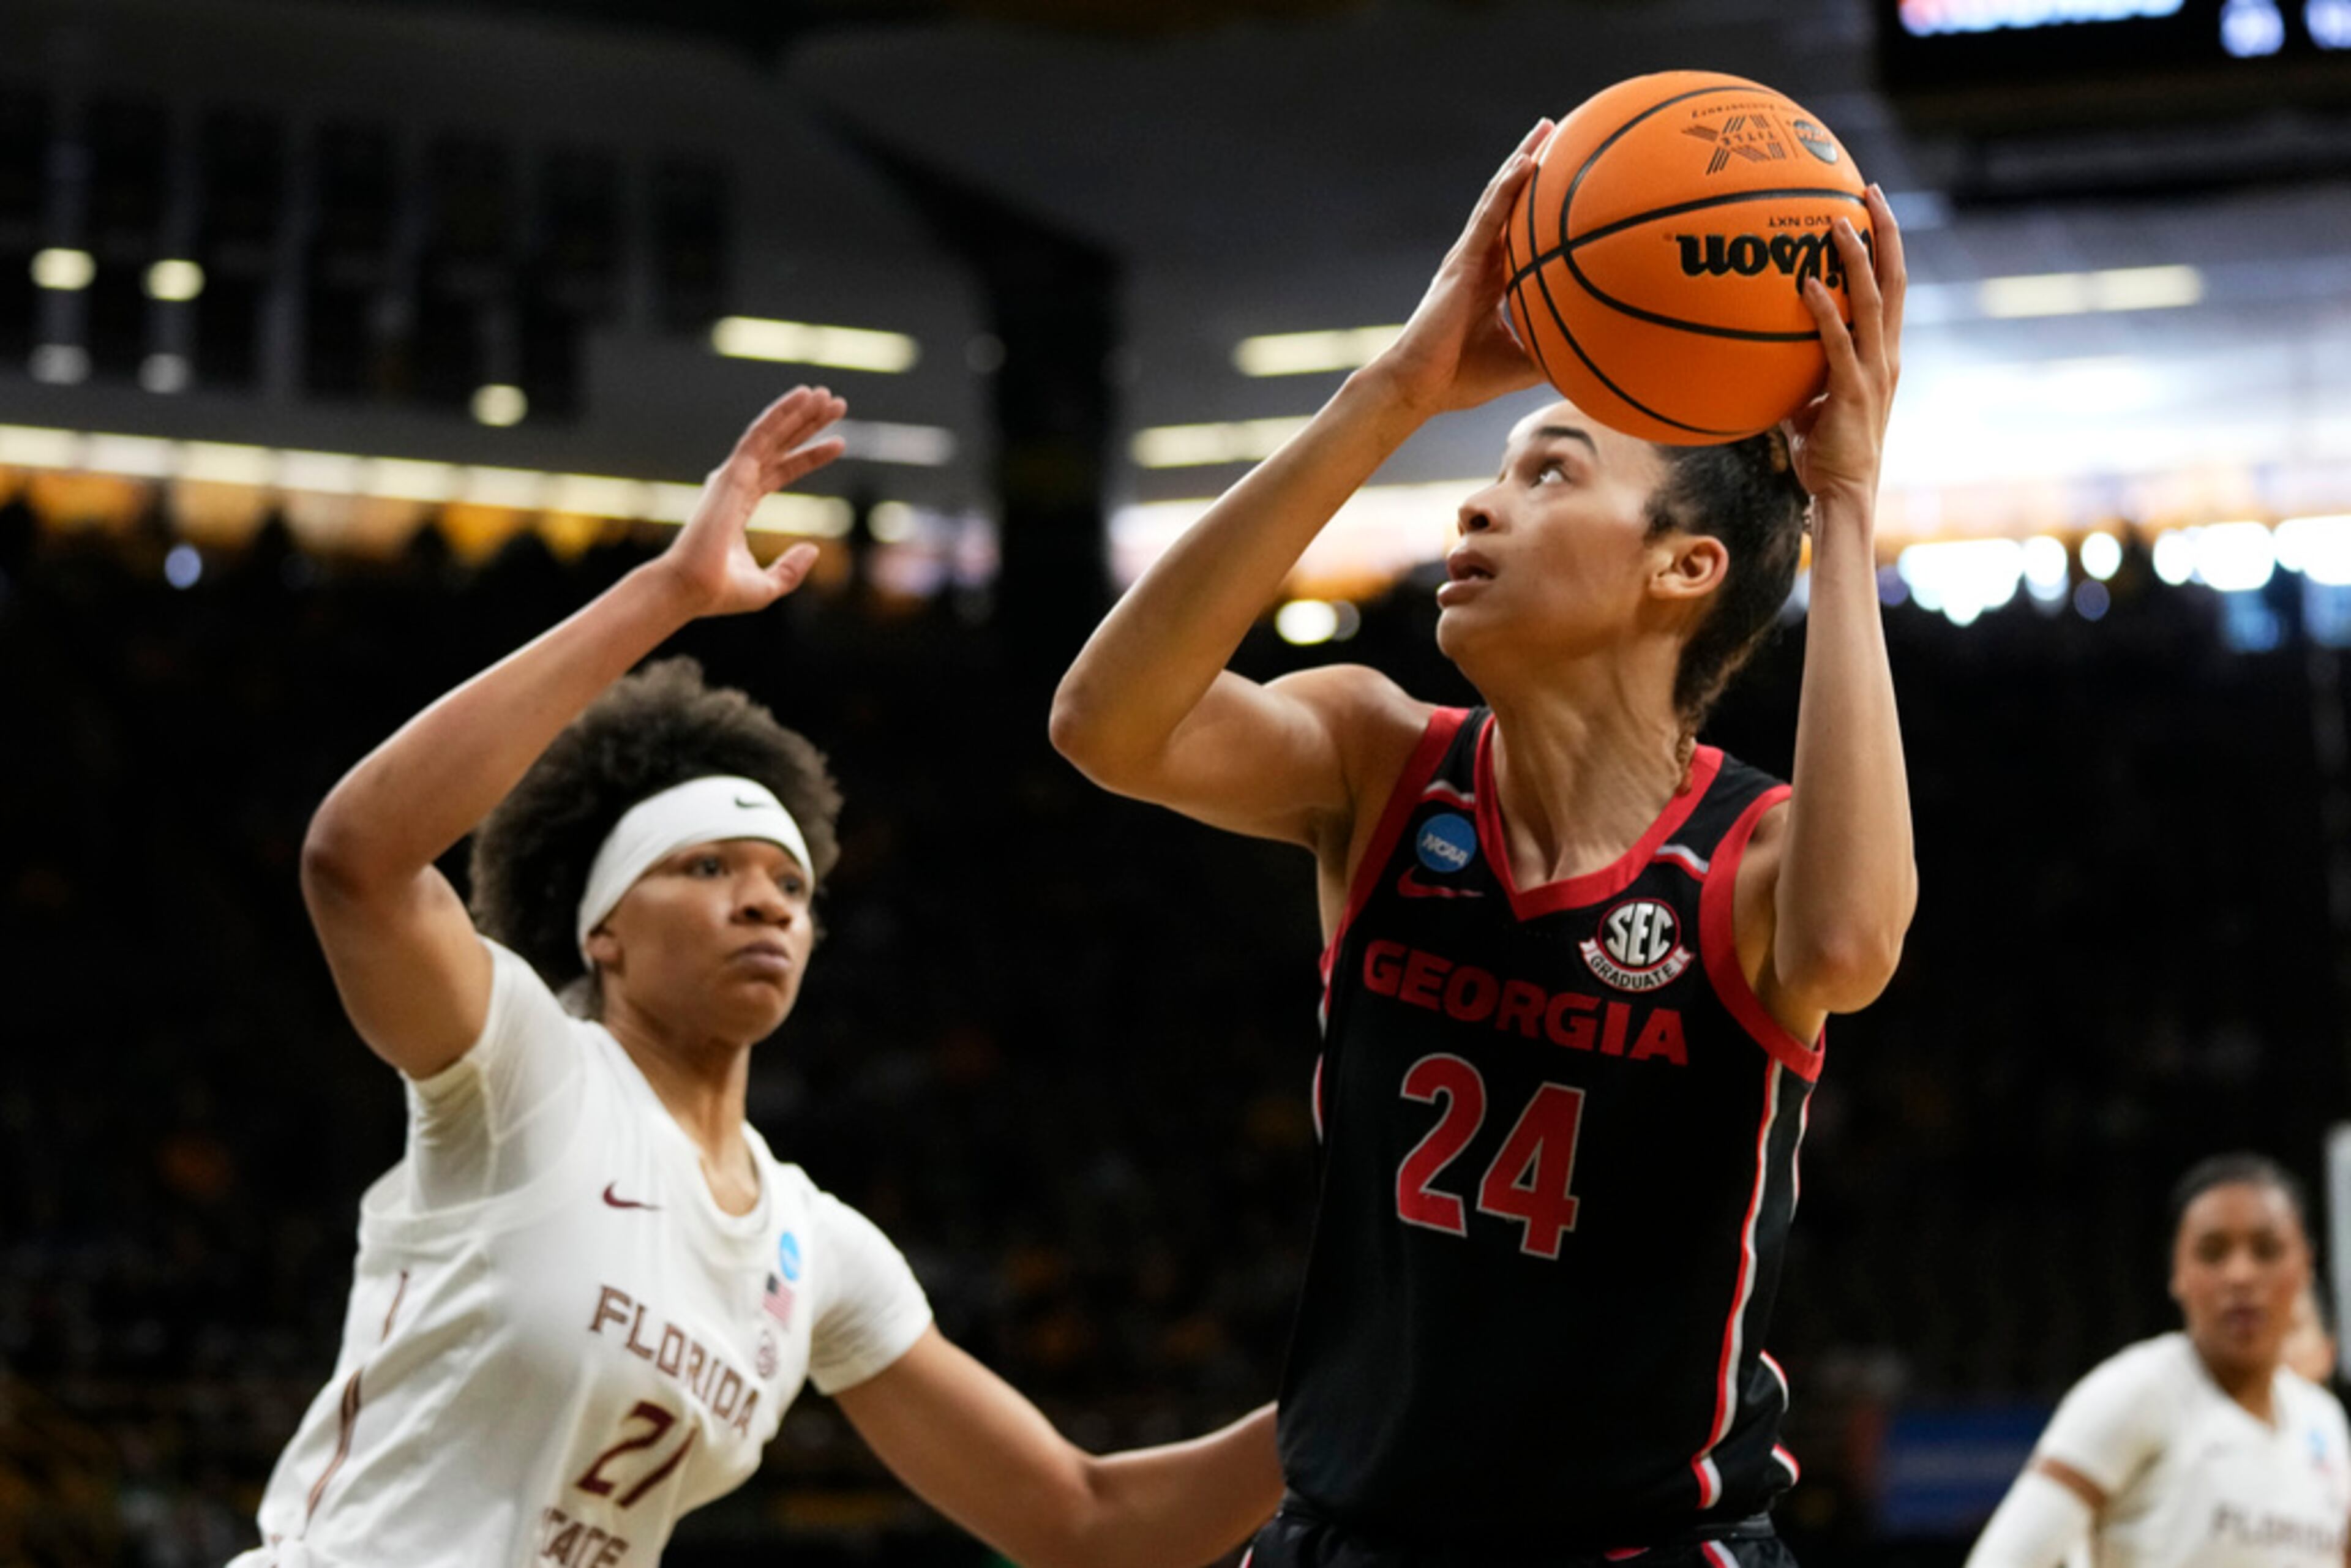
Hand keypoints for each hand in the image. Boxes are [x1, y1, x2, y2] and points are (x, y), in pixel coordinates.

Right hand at [659, 386, 847, 615]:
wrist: (692, 590)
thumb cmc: (721, 592)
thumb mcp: (768, 585)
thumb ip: (791, 568)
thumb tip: (814, 549)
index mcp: (740, 505)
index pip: (782, 472)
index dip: (810, 456)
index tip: (840, 444)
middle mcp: (736, 484)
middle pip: (780, 446)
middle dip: (807, 424)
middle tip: (836, 404)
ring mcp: (733, 477)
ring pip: (772, 435)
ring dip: (799, 412)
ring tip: (828, 395)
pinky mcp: (732, 474)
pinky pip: (760, 436)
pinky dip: (781, 414)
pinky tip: (803, 397)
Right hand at [1364, 119, 1554, 418]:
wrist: (1419, 387)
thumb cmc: (1461, 380)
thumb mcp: (1521, 364)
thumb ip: (1555, 352)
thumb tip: (1600, 359)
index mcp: (1491, 279)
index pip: (1518, 230)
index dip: (1537, 201)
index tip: (1567, 176)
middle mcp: (1479, 260)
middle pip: (1509, 202)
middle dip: (1531, 165)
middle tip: (1558, 133)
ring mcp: (1468, 256)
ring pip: (1499, 197)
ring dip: (1523, 160)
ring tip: (1546, 129)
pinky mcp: (1461, 261)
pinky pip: (1489, 217)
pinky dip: (1508, 188)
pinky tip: (1529, 162)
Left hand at [1787, 186, 1904, 507]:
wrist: (1843, 492)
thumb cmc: (1826, 451)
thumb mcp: (1813, 402)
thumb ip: (1802, 372)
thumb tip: (1767, 351)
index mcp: (1884, 353)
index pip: (1893, 288)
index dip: (1887, 246)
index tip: (1872, 208)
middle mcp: (1887, 354)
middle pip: (1896, 280)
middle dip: (1885, 232)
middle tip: (1869, 191)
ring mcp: (1873, 371)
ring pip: (1874, 301)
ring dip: (1857, 258)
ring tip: (1837, 221)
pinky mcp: (1852, 390)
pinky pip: (1837, 342)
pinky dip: (1824, 310)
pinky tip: (1807, 283)